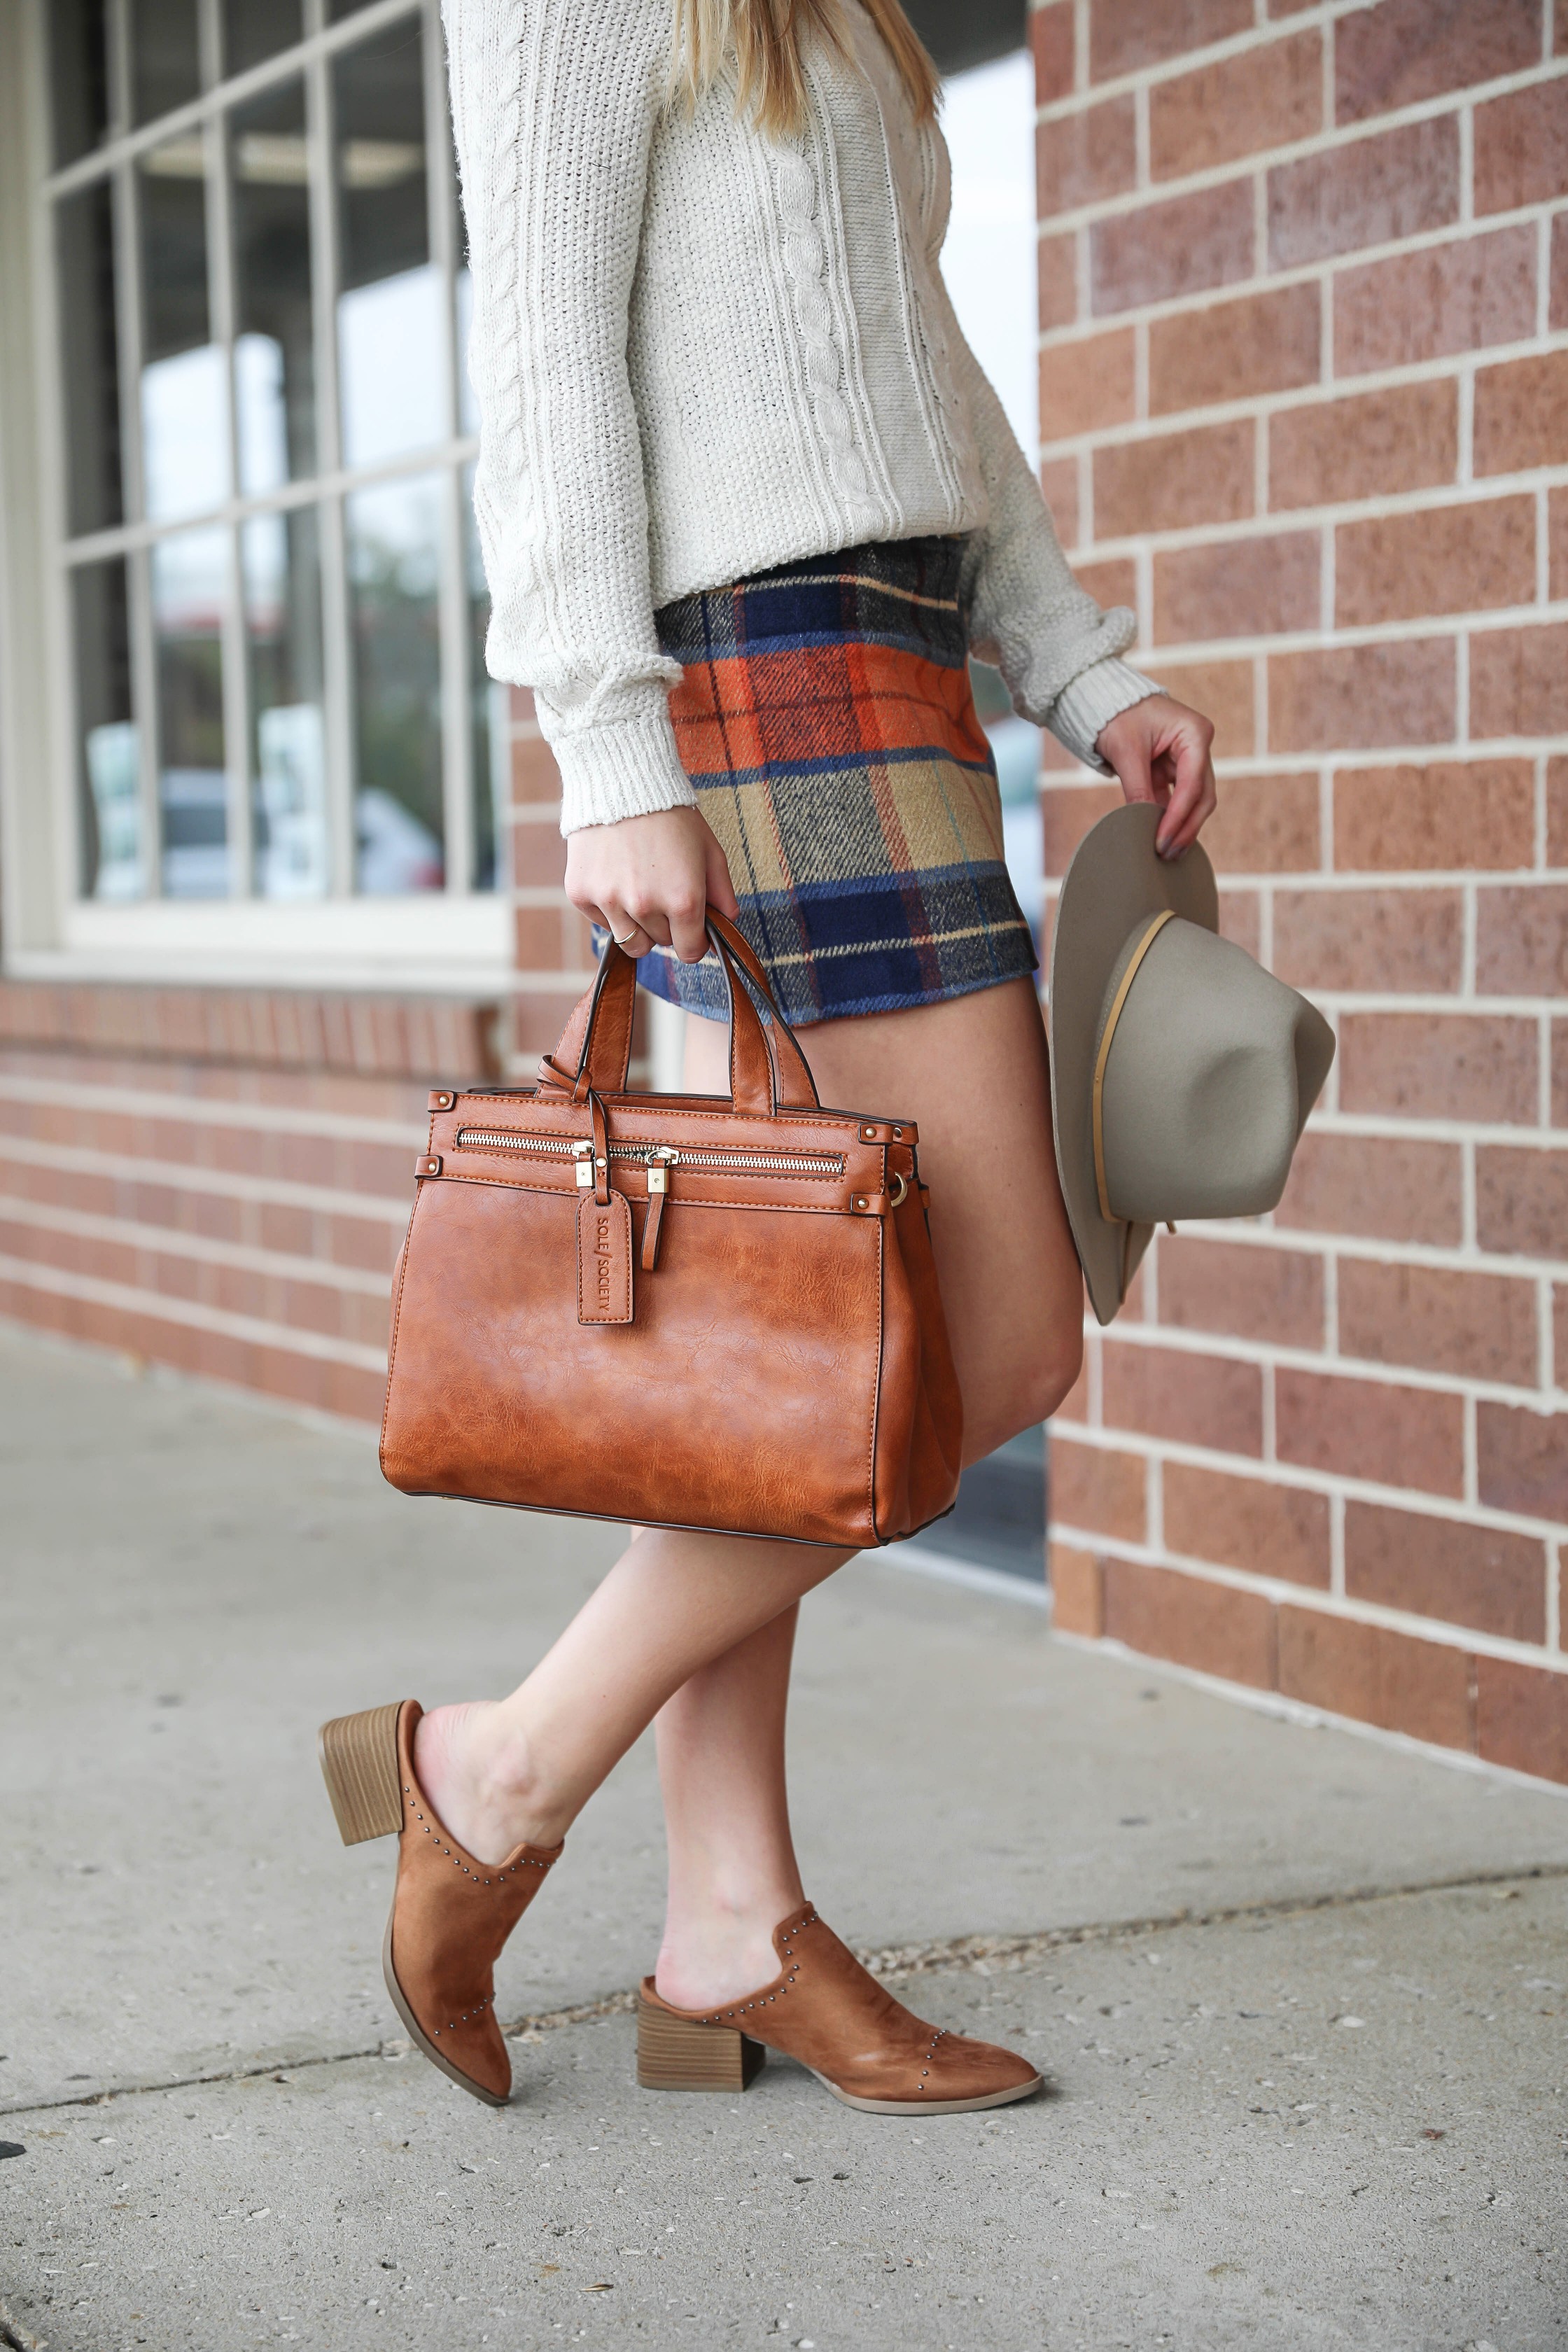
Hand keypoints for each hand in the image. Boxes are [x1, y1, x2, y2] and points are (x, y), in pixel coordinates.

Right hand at [564, 805, 739, 962]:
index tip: (691, 929)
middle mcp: (645, 906)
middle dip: (666, 925)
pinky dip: (609, 909)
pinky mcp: (582, 893)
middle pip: (659, 944)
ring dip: (638, 924)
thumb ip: (722, 893)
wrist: (623, 782)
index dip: (694, 941)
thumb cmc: (672, 816)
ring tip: (639, 888)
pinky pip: (601, 922)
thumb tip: (728, 923)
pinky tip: (615, 876)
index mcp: (683, 900)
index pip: (690, 951)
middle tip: (662, 890)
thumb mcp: (709, 850)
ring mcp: (610, 901)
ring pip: (629, 941)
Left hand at [1096, 694, 1216, 860]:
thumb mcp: (1126, 751)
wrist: (1104, 700)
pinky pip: (1177, 799)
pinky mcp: (1174, 770)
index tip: (1162, 841)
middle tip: (1168, 853)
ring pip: (1194, 801)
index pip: (1193, 784)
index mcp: (1194, 733)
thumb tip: (1143, 824)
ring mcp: (1188, 759)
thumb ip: (1138, 788)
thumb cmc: (1117, 714)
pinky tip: (1162, 838)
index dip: (1179, 816)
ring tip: (1166, 853)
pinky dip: (1170, 818)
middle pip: (1202, 796)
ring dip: (1181, 827)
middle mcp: (1198, 746)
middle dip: (1186, 827)